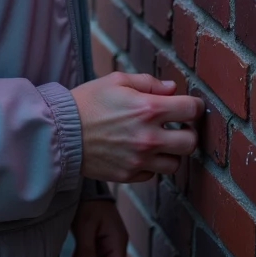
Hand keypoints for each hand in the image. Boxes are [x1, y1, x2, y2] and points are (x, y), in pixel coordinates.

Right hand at [70, 72, 203, 183]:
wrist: (60, 132)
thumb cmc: (88, 102)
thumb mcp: (116, 81)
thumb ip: (148, 82)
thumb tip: (173, 89)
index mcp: (148, 109)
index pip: (191, 110)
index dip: (195, 106)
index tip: (190, 106)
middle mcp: (149, 137)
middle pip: (190, 142)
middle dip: (188, 132)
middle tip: (178, 126)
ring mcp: (140, 160)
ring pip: (175, 163)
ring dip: (170, 151)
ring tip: (157, 141)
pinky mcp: (129, 176)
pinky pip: (152, 174)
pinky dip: (150, 164)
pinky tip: (137, 152)